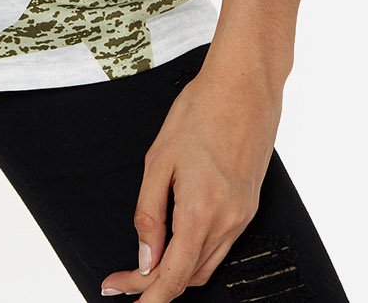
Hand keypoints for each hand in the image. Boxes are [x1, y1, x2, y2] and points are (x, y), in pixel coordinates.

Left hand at [99, 57, 283, 298]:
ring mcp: (243, 215)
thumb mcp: (159, 159)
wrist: (245, 85)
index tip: (118, 290)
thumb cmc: (200, 112)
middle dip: (156, 283)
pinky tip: (178, 239)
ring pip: (207, 264)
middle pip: (189, 276)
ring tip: (148, 262)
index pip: (172, 277)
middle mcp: (227, 222)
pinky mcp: (249, 206)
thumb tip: (144, 257)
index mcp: (201, 212)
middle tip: (124, 277)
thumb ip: (149, 213)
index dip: (145, 294)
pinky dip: (197, 252)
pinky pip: (222, 244)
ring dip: (178, 271)